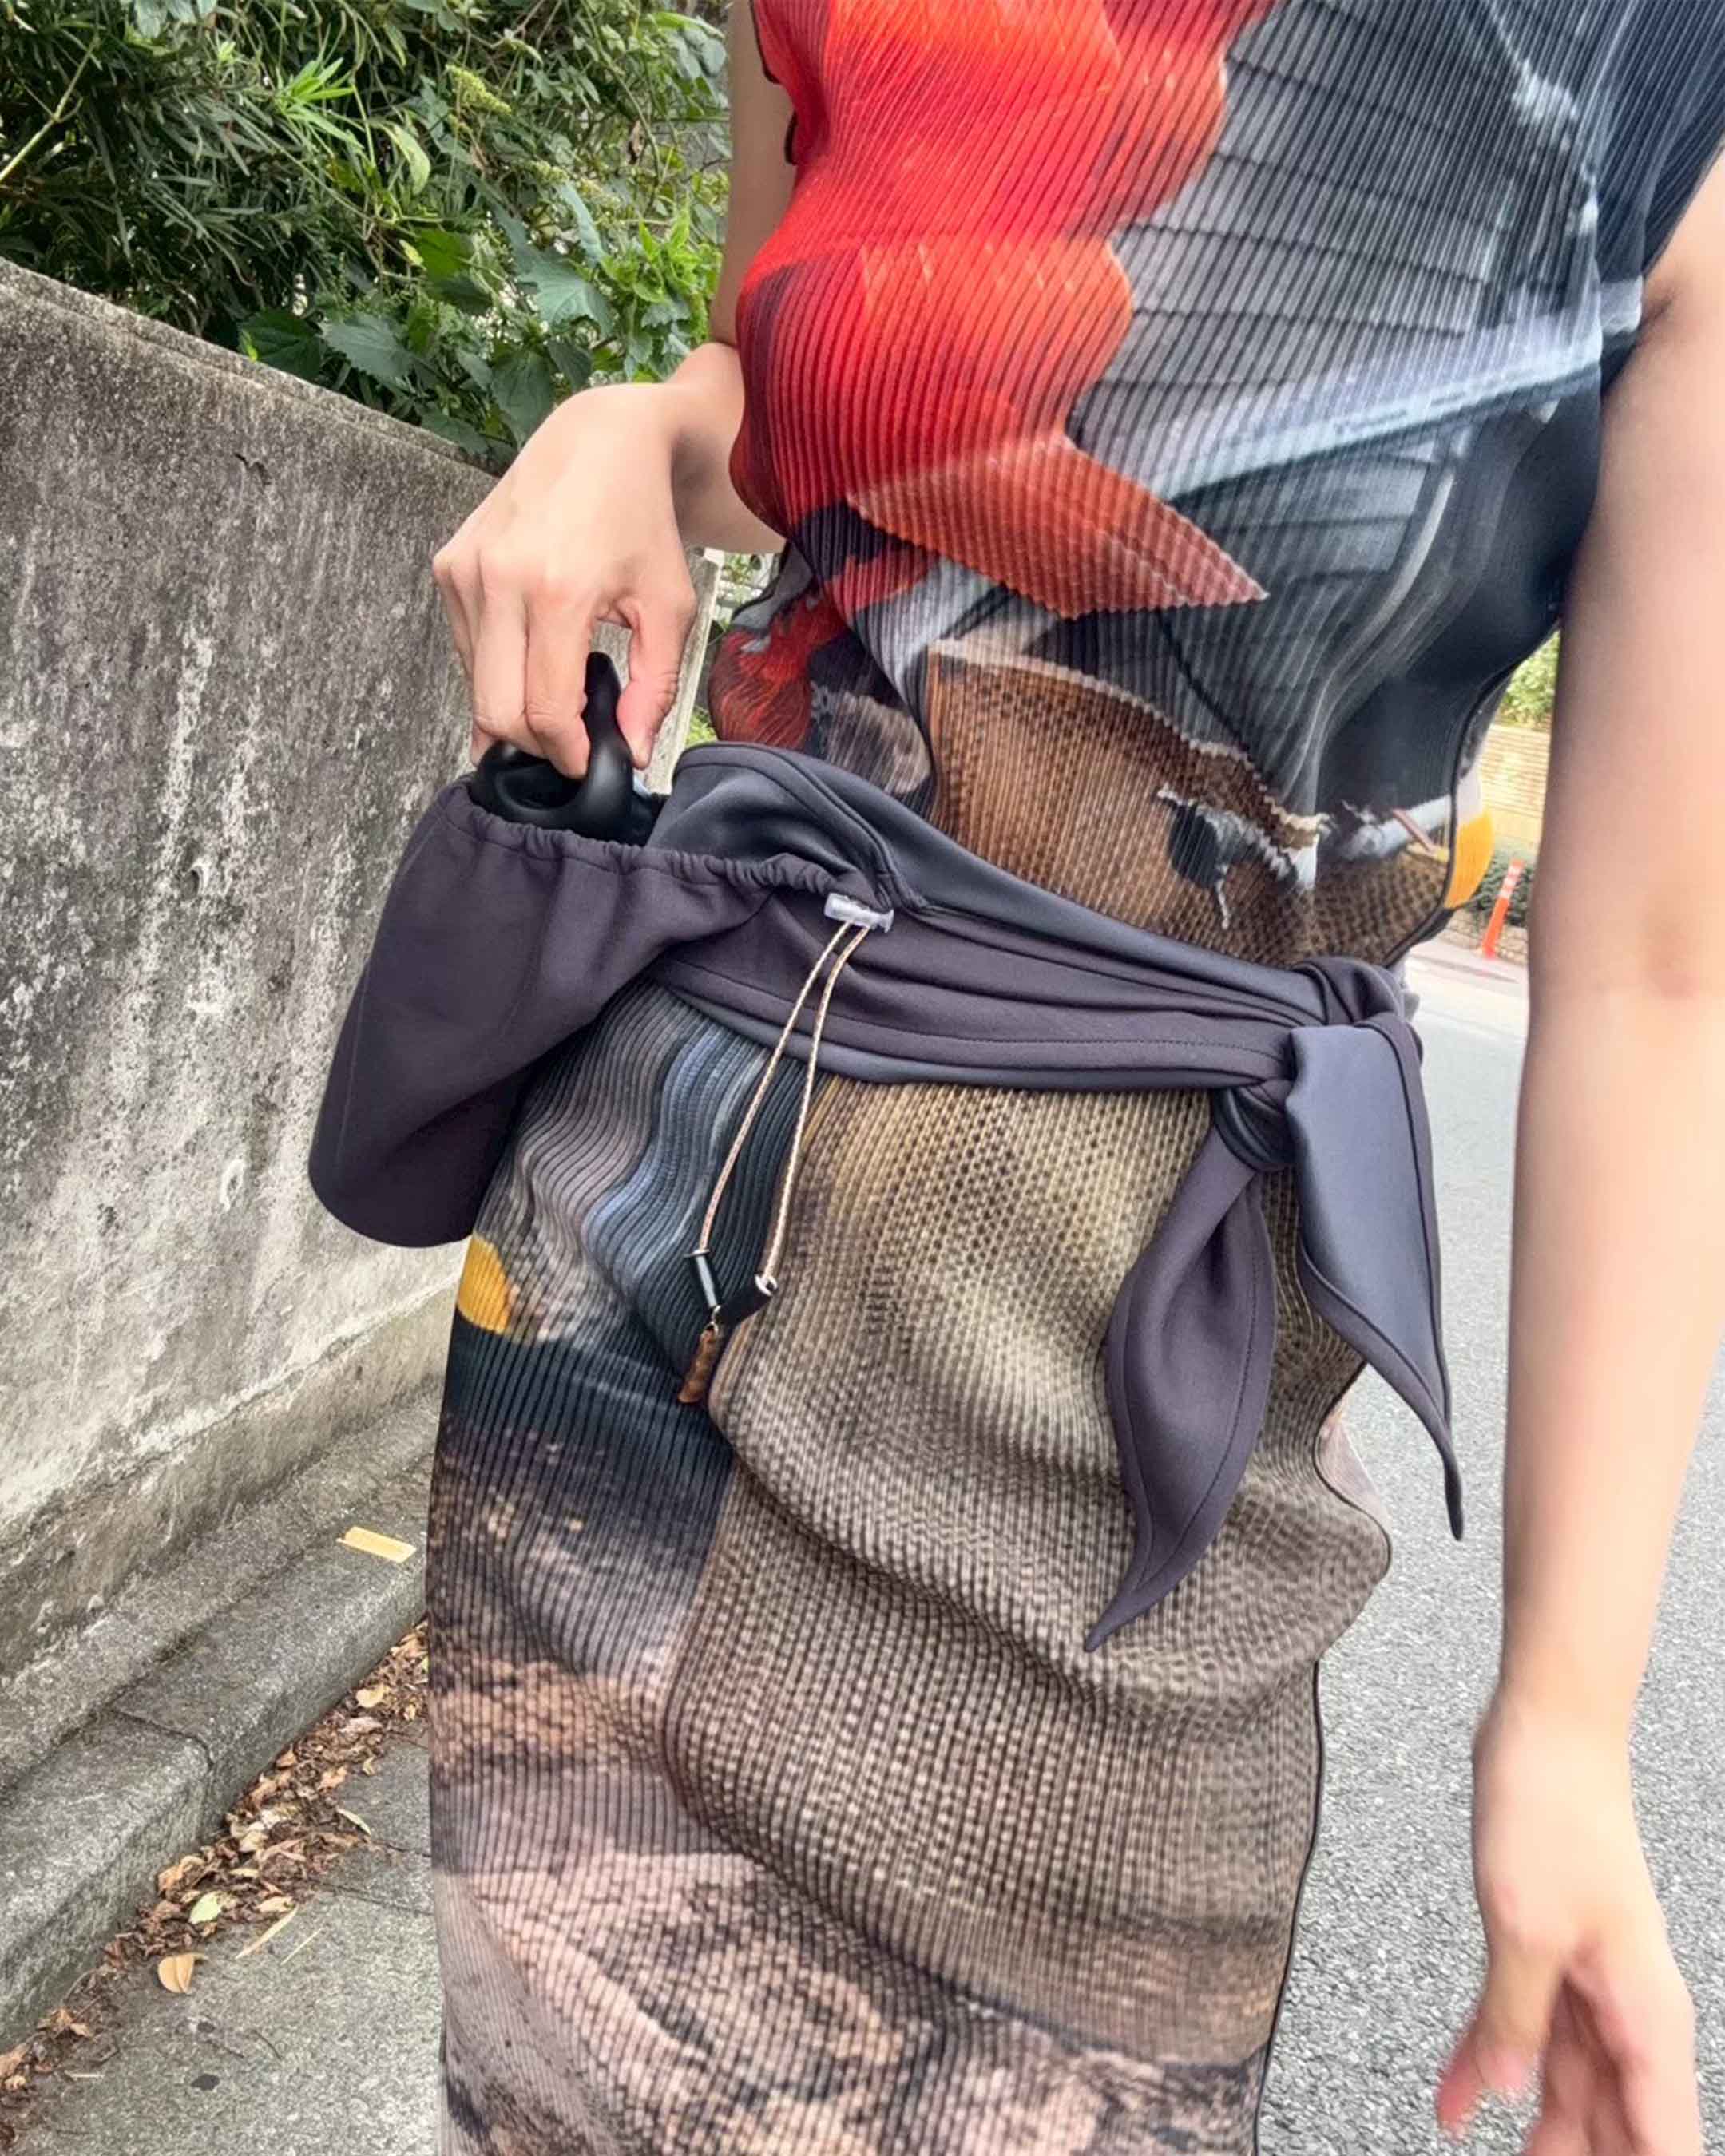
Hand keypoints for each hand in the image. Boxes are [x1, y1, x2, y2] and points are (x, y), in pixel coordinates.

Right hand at [432, 381, 698, 775]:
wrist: (599, 440)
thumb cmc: (642, 522)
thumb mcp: (671, 606)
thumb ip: (655, 688)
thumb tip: (630, 753)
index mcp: (557, 590)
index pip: (541, 710)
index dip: (564, 752)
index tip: (586, 761)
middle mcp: (497, 579)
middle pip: (495, 710)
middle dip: (533, 743)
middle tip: (572, 738)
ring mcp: (464, 570)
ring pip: (473, 685)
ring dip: (513, 706)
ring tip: (560, 685)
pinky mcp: (448, 564)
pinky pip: (464, 649)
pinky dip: (496, 670)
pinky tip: (535, 650)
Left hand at [1439, 1691, 1699, 2151]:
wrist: (1547, 1732)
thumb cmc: (1553, 1814)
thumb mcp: (1523, 1927)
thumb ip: (1515, 2021)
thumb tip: (1504, 2096)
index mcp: (1646, 2017)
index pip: (1664, 2139)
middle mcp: (1628, 2009)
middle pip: (1615, 2122)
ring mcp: (1588, 1982)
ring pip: (1568, 2084)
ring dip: (1532, 2126)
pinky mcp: (1549, 1952)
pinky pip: (1523, 2026)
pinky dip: (1488, 2061)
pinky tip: (1451, 2100)